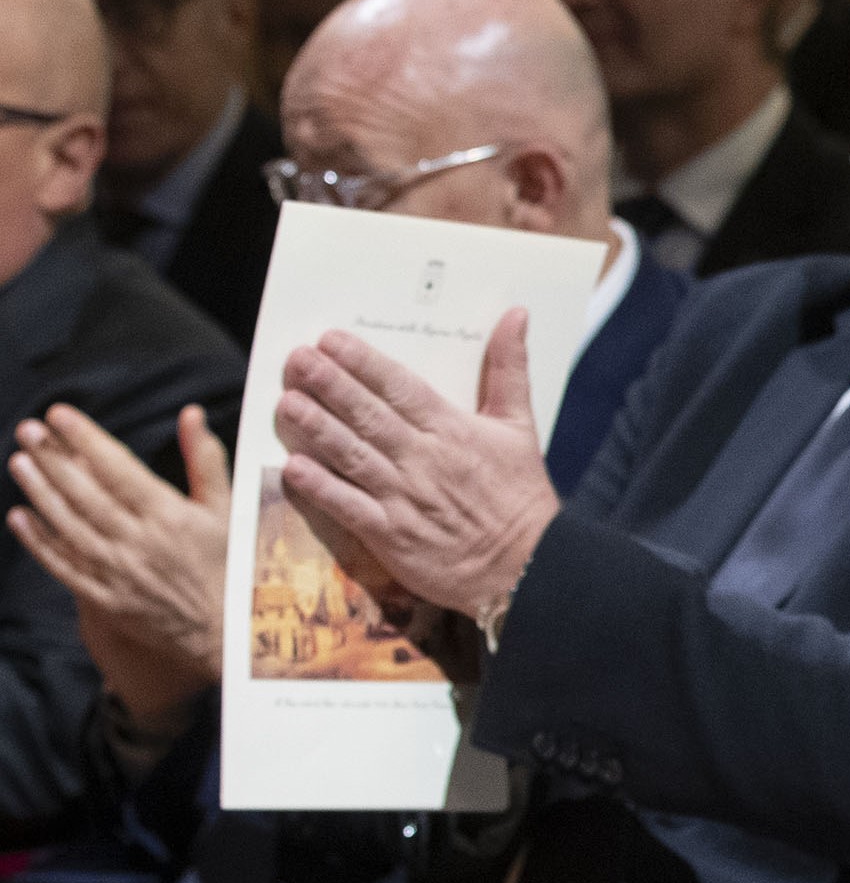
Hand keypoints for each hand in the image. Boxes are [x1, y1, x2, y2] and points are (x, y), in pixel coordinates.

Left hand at [7, 402, 229, 724]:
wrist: (234, 636)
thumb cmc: (236, 568)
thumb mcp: (230, 512)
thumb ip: (205, 461)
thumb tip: (191, 414)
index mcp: (171, 516)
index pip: (117, 467)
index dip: (85, 438)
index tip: (59, 414)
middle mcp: (140, 542)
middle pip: (84, 493)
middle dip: (52, 458)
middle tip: (27, 429)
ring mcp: (119, 572)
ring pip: (68, 525)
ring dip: (40, 492)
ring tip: (19, 462)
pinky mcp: (106, 600)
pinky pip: (65, 566)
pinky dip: (40, 542)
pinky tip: (20, 517)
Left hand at [274, 310, 558, 623]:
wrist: (529, 568)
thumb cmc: (522, 496)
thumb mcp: (521, 426)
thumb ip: (509, 369)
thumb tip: (515, 314)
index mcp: (453, 430)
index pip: (400, 387)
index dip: (362, 362)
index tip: (330, 340)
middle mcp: (424, 460)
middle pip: (368, 416)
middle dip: (329, 385)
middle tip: (296, 360)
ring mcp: (405, 499)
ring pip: (352, 456)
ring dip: (316, 428)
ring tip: (286, 402)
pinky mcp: (392, 536)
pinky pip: (349, 508)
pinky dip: (321, 488)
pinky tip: (292, 468)